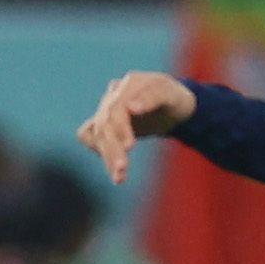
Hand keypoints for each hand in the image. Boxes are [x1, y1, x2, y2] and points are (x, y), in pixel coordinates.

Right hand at [76, 70, 195, 185]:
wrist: (174, 106)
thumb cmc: (175, 99)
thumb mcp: (172, 96)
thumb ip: (153, 97)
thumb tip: (131, 107)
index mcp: (131, 84)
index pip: (116, 108)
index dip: (120, 127)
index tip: (129, 146)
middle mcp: (114, 95)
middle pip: (105, 124)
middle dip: (113, 149)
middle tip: (121, 172)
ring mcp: (106, 109)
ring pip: (98, 134)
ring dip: (106, 157)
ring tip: (119, 179)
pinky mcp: (104, 122)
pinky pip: (89, 136)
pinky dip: (98, 150)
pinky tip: (112, 167)